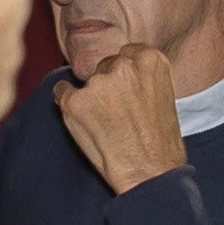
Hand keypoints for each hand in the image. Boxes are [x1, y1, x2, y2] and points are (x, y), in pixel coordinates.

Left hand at [52, 46, 188, 194]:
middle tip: (116, 113)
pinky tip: (83, 120)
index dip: (125, 74)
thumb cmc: (159, 140)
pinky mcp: (75, 102)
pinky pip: (61, 92)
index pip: (127, 53)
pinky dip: (67, 104)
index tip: (126, 90)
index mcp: (150, 60)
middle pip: (105, 65)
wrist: (149, 172)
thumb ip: (142, 77)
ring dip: (90, 98)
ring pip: (85, 82)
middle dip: (107, 85)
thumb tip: (117, 72)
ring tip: (106, 125)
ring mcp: (97, 83)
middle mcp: (123, 65)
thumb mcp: (162, 95)